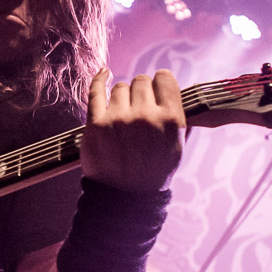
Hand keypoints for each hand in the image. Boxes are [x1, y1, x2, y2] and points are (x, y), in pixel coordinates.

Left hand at [80, 68, 185, 193]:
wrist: (125, 199)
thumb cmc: (153, 172)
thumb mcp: (176, 146)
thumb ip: (176, 116)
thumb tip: (171, 90)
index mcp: (170, 120)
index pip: (165, 78)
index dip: (160, 82)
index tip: (155, 89)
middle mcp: (146, 116)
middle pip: (141, 81)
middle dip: (140, 91)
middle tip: (138, 107)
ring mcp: (119, 119)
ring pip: (119, 87)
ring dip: (121, 96)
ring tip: (123, 114)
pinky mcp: (95, 124)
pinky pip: (96, 91)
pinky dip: (99, 79)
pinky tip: (103, 73)